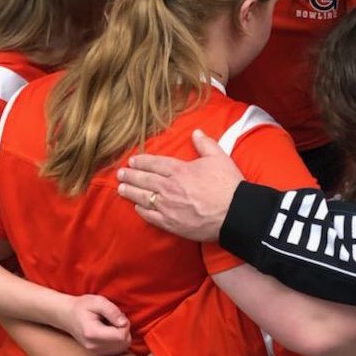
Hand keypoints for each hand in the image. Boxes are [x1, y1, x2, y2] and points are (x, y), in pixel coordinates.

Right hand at [63, 295, 130, 355]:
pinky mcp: (98, 354)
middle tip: (114, 319)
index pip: (121, 336)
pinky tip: (109, 332)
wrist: (67, 316)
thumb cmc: (83, 306)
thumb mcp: (98, 301)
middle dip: (124, 330)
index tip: (117, 316)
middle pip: (124, 343)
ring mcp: (95, 352)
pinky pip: (118, 350)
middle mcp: (93, 346)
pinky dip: (117, 340)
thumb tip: (124, 324)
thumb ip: (113, 311)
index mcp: (93, 333)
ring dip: (121, 335)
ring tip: (110, 325)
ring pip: (122, 347)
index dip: (125, 324)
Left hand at [117, 130, 243, 241]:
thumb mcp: (219, 158)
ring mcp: (168, 207)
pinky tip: (137, 207)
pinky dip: (142, 210)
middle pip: (144, 179)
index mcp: (180, 170)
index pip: (154, 163)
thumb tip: (196, 132)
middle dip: (130, 176)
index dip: (141, 161)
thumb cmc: (228, 185)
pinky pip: (151, 216)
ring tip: (121, 189)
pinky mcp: (171, 223)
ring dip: (130, 192)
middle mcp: (169, 187)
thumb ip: (205, 144)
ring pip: (143, 197)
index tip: (133, 160)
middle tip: (120, 174)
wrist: (234, 214)